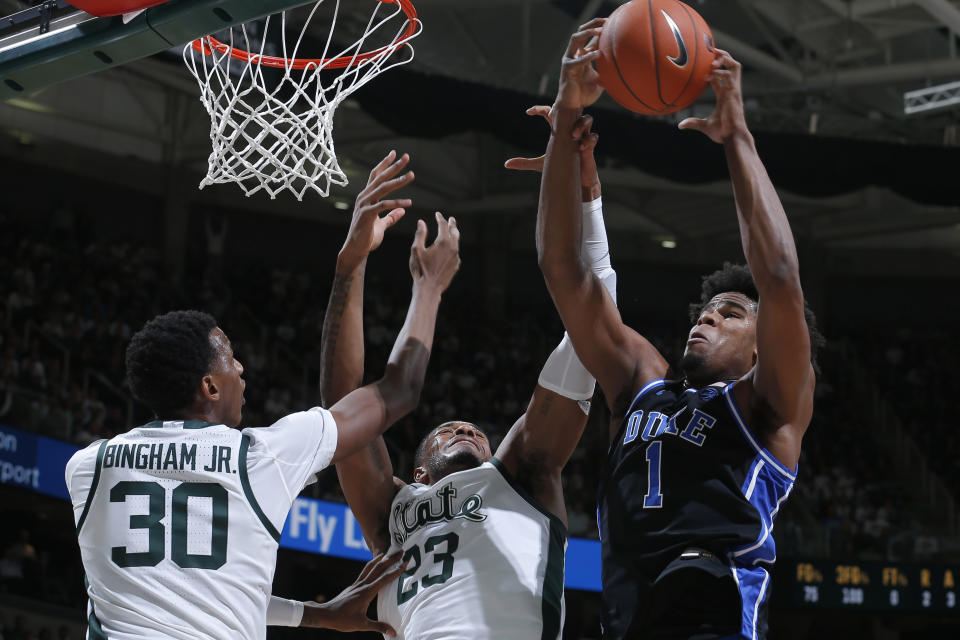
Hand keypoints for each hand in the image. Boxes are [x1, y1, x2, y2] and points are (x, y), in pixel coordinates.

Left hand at [301, 552, 405, 635]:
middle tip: (400, 551)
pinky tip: (374, 566)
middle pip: (378, 568)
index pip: (384, 579)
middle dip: (390, 559)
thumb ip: (378, 626)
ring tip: (387, 552)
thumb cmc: (342, 620)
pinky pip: (365, 572)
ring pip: (370, 567)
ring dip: (379, 559)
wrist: (325, 614)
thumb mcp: (361, 625)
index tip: (405, 564)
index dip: (396, 571)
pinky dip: (372, 565)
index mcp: (367, 593)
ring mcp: (357, 584)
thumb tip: (393, 633)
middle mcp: (362, 585)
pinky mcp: (353, 586)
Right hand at [339, 150, 413, 267]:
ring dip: (398, 181)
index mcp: (367, 197)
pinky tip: (409, 203)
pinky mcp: (367, 215)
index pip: (376, 176)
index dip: (385, 164)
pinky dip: (397, 203)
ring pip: (383, 188)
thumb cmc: (367, 238)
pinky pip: (383, 206)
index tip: (394, 153)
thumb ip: (391, 217)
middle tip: (406, 157)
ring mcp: (364, 205)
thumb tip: (402, 211)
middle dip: (394, 166)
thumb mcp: (381, 225)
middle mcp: (364, 197)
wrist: (356, 250)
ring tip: (411, 175)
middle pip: (380, 177)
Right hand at [409, 212, 460, 293]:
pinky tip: (449, 249)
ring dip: (453, 236)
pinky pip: (456, 253)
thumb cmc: (420, 269)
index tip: (437, 214)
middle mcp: (453, 248)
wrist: (429, 288)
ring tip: (451, 232)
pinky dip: (453, 248)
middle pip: (454, 232)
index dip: (440, 218)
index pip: (443, 225)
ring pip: (457, 243)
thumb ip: (420, 234)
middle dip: (452, 224)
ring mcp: (456, 257)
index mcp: (443, 242)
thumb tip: (421, 222)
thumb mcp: (416, 250)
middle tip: (451, 219)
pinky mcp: (456, 265)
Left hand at [504, 106, 599, 199]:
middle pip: (571, 110)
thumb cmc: (561, 169)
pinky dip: (588, 140)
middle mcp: (571, 130)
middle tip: (554, 114)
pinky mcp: (590, 147)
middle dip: (565, 108)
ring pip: (586, 119)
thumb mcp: (541, 165)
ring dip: (580, 124)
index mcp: (559, 131)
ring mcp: (582, 137)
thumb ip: (524, 163)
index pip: (550, 113)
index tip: (528, 111)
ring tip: (572, 135)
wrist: (577, 181)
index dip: (540, 109)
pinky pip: (593, 137)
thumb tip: (506, 164)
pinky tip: (581, 147)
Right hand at [556, 18, 604, 110]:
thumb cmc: (585, 94)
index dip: (599, 28)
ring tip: (599, 31)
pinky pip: (577, 60)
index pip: (590, 37)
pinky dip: (587, 56)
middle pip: (581, 32)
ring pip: (575, 39)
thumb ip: (607, 73)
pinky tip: (598, 54)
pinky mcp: (567, 69)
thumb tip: (623, 70)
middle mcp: (574, 55)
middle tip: (605, 21)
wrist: (573, 106)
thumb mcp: (600, 81)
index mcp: (582, 56)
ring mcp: (569, 60)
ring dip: (587, 33)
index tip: (612, 23)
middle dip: (593, 24)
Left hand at [678, 49, 747, 143]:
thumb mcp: (705, 126)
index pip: (722, 77)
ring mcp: (734, 90)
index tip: (705, 64)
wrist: (733, 137)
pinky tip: (710, 74)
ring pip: (735, 66)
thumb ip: (693, 123)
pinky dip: (721, 72)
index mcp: (725, 95)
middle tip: (710, 51)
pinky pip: (731, 76)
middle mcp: (731, 90)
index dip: (715, 69)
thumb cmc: (722, 133)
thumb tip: (680, 125)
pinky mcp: (735, 93)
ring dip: (725, 59)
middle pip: (732, 65)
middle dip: (723, 55)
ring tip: (712, 59)